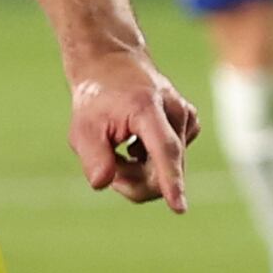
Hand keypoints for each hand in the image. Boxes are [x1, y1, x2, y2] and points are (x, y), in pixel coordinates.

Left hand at [70, 54, 197, 208]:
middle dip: (133, 179)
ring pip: (168, 169)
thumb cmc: (96, 99)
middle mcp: (175, 112)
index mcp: (148, 108)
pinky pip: (172, 161)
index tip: (179, 207)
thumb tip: (104, 183)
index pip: (164, 150)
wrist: (112, 65)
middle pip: (163, 170)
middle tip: (109, 167)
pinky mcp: (190, 125)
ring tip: (120, 150)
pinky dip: (151, 163)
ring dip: (140, 171)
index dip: (170, 181)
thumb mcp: (82, 128)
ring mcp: (186, 118)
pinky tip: (136, 146)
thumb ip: (93, 158)